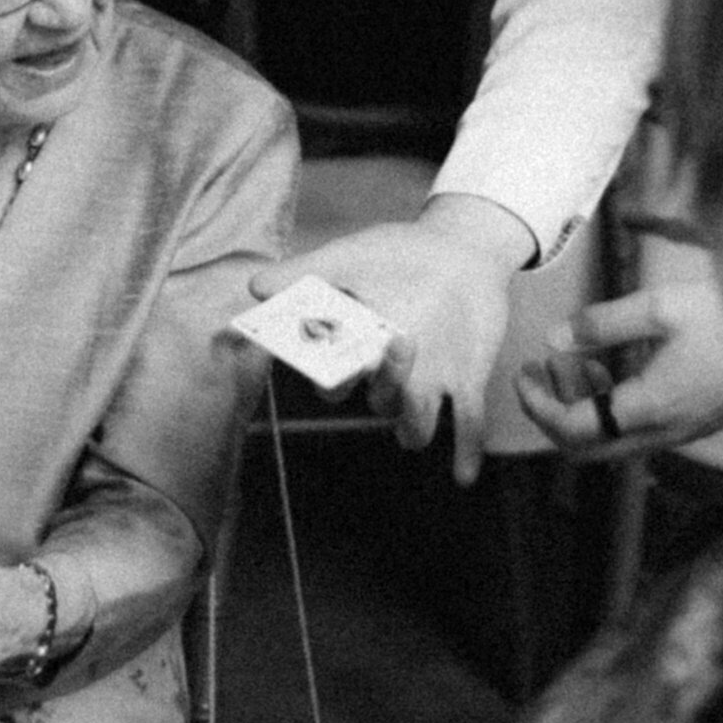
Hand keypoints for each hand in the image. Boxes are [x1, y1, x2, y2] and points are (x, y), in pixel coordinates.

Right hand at [251, 195, 534, 483]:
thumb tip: (256, 287)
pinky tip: (464, 475)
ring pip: (415, 425)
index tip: (330, 354)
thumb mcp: (350, 256)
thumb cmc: (398, 252)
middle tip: (396, 341)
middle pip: (374, 403)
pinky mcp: (466, 382)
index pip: (331, 382)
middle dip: (380, 385)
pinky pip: (467, 425)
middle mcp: (387, 375)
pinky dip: (466, 451)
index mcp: (356, 348)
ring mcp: (427, 382)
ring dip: (417, 423)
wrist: (460, 246)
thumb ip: (306, 272)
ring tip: (422, 395)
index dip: (329, 377)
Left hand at [515, 280, 722, 459]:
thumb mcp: (659, 308)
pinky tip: (614, 368)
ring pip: (615, 442)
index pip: (573, 429)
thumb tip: (554, 338)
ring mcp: (685, 434)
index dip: (538, 406)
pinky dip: (614, 409)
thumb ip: (601, 324)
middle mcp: (666, 433)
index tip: (522, 373)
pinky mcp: (699, 423)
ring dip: (585, 411)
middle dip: (553, 415)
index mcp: (651, 408)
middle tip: (537, 376)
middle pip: (589, 449)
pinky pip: (641, 432)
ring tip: (575, 363)